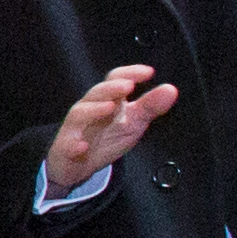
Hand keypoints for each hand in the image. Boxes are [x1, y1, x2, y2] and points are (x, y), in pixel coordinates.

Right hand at [44, 62, 177, 185]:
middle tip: (128, 86)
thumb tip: (170, 89)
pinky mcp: (66, 148)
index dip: (129, 73)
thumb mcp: (133, 122)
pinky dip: (74, 144)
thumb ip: (150, 106)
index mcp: (107, 99)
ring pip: (80, 114)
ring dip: (94, 110)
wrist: (77, 165)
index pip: (115, 79)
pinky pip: (68, 145)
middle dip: (111, 88)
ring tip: (110, 108)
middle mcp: (89, 109)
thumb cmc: (105, 137)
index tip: (148, 73)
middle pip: (96, 93)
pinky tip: (82, 147)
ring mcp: (75, 128)